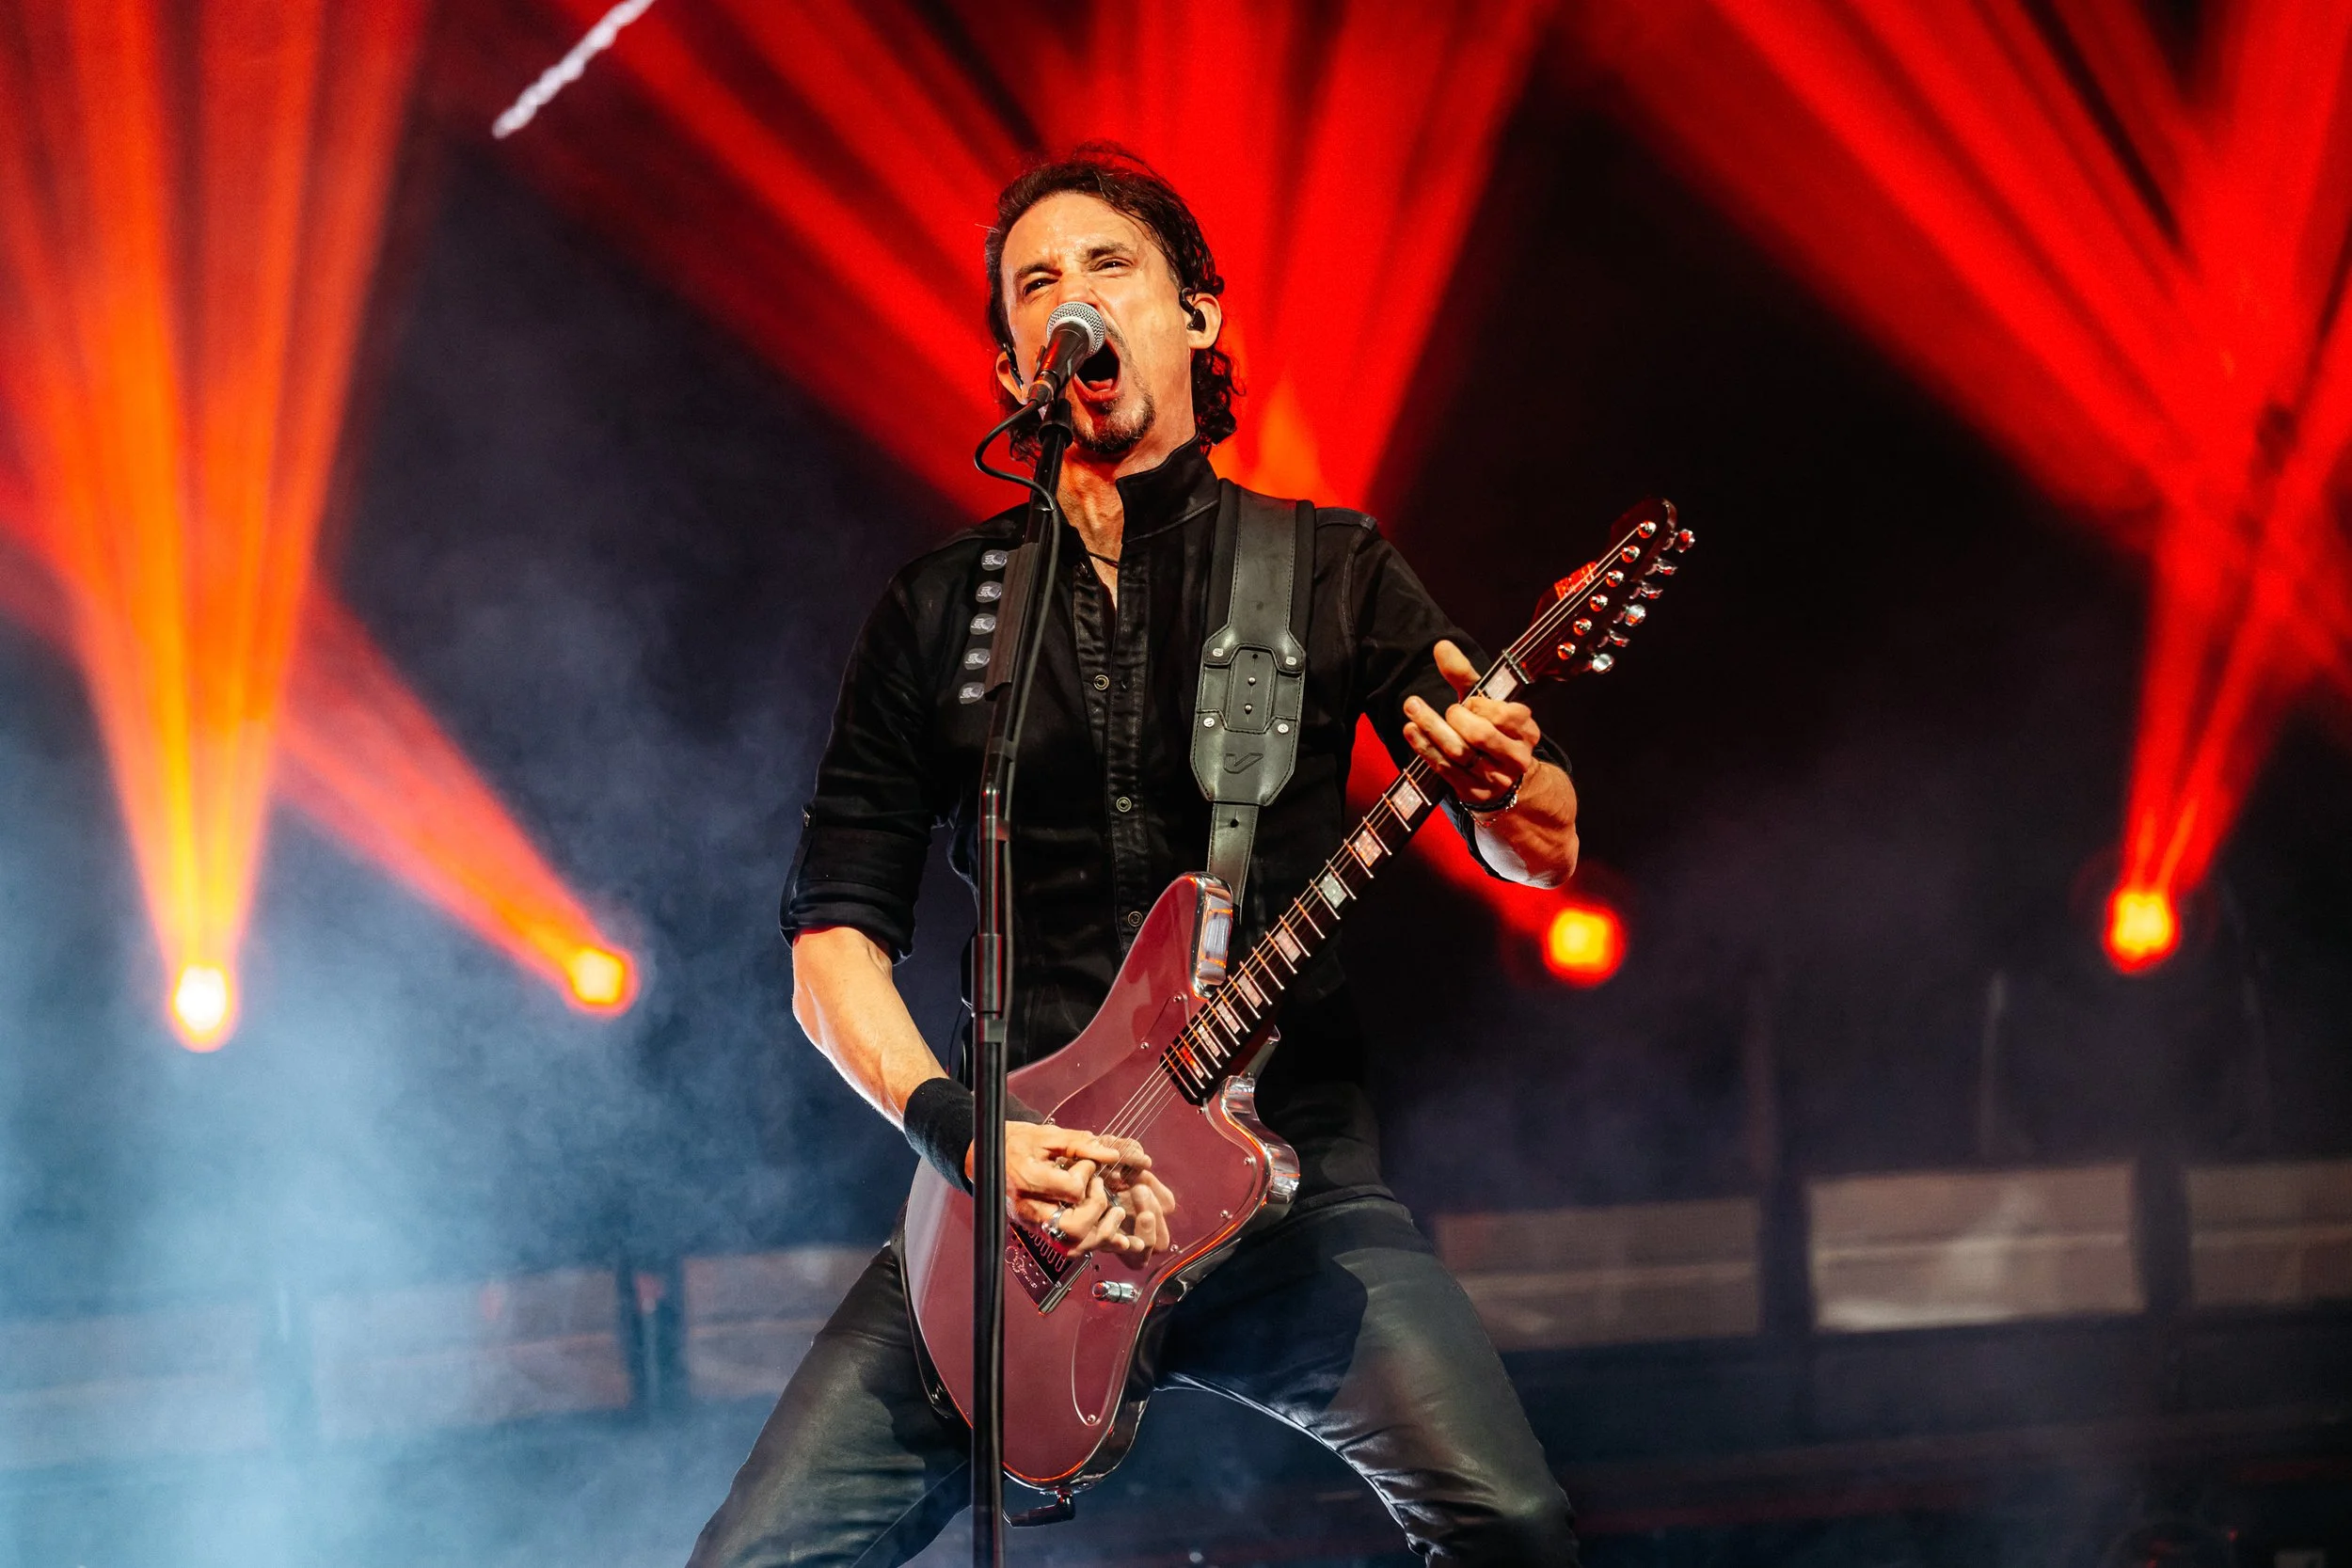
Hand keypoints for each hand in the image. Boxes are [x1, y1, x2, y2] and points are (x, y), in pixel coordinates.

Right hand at [967, 1121, 1177, 1261]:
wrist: (987, 1159)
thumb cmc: (1014, 1144)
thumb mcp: (1045, 1136)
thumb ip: (1079, 1145)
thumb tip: (1110, 1154)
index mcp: (1027, 1179)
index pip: (1071, 1190)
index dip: (1087, 1174)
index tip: (1086, 1163)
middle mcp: (1029, 1208)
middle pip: (1072, 1226)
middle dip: (1097, 1208)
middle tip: (1099, 1187)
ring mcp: (1033, 1224)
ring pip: (1073, 1245)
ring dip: (1101, 1232)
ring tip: (1115, 1212)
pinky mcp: (1039, 1231)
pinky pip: (1069, 1248)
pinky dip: (1094, 1242)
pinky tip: (1114, 1234)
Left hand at [1401, 639, 1540, 808]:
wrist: (1505, 781)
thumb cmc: (1492, 731)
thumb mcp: (1486, 702)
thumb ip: (1465, 675)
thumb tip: (1440, 646)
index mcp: (1526, 731)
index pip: (1503, 714)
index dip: (1480, 705)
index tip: (1469, 702)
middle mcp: (1515, 756)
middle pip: (1480, 735)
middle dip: (1456, 717)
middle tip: (1448, 709)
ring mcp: (1494, 778)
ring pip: (1459, 753)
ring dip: (1431, 728)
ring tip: (1412, 708)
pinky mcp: (1472, 792)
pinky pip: (1444, 768)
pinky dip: (1424, 747)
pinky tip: (1411, 731)